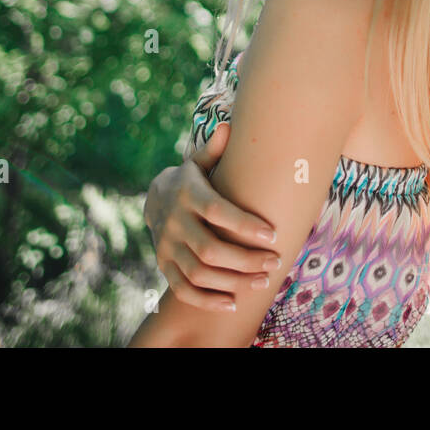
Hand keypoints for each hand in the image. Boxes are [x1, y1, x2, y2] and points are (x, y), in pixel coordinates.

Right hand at [144, 122, 283, 310]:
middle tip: (275, 262)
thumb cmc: (192, 179)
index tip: (273, 234)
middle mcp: (175, 222)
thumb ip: (215, 150)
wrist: (154, 198)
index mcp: (188, 194)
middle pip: (211, 249)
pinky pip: (183, 290)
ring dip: (233, 281)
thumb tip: (228, 127)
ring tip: (263, 280)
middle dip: (246, 260)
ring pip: (200, 273)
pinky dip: (207, 300)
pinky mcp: (164, 265)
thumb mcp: (200, 162)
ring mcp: (167, 246)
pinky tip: (233, 303)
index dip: (245, 226)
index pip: (218, 212)